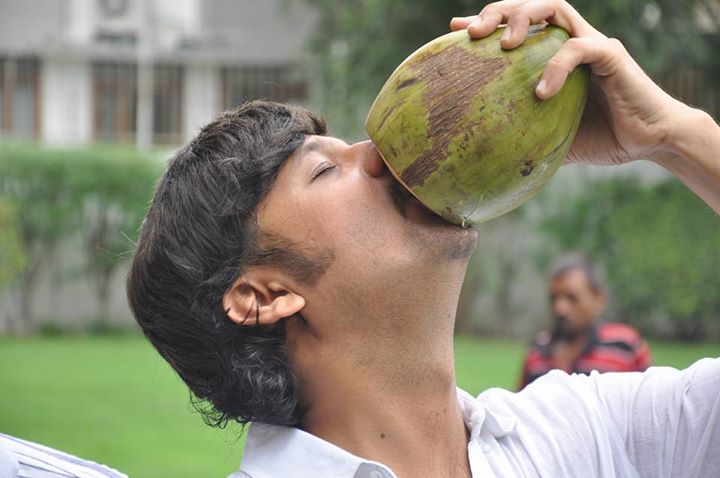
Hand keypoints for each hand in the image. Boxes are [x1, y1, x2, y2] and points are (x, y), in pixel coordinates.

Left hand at [449, 0, 697, 166]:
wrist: (649, 141)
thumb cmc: (602, 136)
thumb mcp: (552, 135)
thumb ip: (526, 133)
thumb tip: (489, 157)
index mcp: (555, 54)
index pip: (518, 26)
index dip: (487, 22)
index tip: (457, 30)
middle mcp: (572, 40)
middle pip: (531, 6)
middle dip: (499, 11)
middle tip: (471, 32)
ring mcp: (592, 43)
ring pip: (554, 8)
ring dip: (523, 19)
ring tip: (502, 45)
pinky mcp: (610, 55)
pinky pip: (578, 49)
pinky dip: (556, 66)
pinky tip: (540, 92)